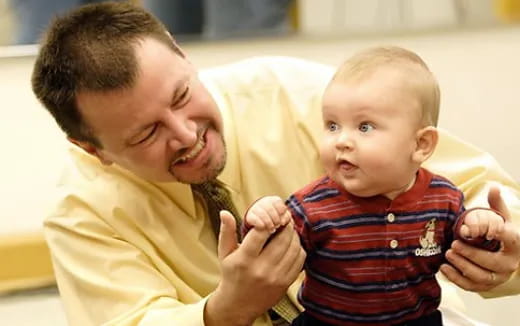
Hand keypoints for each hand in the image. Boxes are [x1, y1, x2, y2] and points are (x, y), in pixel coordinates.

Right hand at [204, 210, 305, 325]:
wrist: (238, 305)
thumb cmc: (231, 275)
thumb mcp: (225, 253)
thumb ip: (226, 231)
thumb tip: (225, 212)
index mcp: (244, 259)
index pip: (261, 232)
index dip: (268, 220)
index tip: (269, 217)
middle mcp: (261, 269)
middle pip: (282, 239)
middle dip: (285, 225)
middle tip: (284, 219)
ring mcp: (275, 277)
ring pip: (293, 248)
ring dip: (293, 235)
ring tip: (288, 230)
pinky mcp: (285, 284)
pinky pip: (299, 261)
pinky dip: (298, 249)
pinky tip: (292, 245)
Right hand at [246, 196, 291, 232]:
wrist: (264, 228)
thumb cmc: (277, 222)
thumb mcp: (283, 217)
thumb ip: (285, 217)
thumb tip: (283, 221)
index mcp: (273, 200)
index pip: (277, 201)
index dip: (281, 211)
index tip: (283, 222)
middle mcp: (263, 202)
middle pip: (269, 208)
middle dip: (275, 218)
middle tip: (277, 226)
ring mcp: (255, 209)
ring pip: (262, 213)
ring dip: (268, 222)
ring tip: (272, 229)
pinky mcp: (249, 217)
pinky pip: (253, 218)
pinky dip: (259, 223)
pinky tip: (263, 227)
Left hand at [440, 186, 519, 290]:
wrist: (499, 253)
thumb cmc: (498, 232)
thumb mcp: (499, 217)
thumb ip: (495, 203)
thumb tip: (493, 186)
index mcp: (515, 244)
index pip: (510, 238)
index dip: (499, 233)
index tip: (486, 229)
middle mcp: (509, 264)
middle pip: (492, 263)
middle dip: (471, 254)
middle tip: (453, 244)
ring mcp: (498, 277)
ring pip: (481, 277)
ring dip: (462, 266)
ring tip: (447, 253)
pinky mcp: (485, 286)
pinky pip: (470, 287)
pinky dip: (456, 279)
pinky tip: (443, 268)